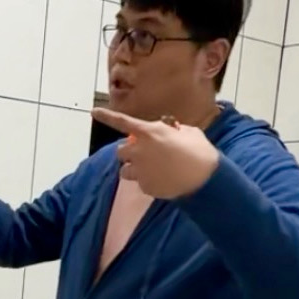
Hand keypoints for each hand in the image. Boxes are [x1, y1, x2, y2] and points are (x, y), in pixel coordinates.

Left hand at [92, 109, 219, 199]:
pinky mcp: (144, 186)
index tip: (93, 112)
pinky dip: (147, 181)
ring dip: (133, 168)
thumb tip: (170, 131)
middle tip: (144, 154)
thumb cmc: (199, 151)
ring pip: (124, 170)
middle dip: (129, 152)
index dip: (106, 116)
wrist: (205, 178)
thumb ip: (173, 130)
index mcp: (149, 133)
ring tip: (150, 170)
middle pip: (120, 151)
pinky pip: (140, 183)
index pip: (122, 122)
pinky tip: (163, 180)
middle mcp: (139, 151)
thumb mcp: (188, 132)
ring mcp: (140, 170)